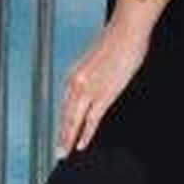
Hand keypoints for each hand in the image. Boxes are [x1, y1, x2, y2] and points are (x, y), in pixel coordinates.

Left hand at [57, 19, 151, 155]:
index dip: (62, 121)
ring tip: (65, 153)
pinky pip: (91, 119)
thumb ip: (93, 75)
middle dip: (61, 135)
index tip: (61, 132)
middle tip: (58, 152)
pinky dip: (85, 134)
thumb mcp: (98, 60)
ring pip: (74, 120)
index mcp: (74, 73)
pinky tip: (82, 144)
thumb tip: (95, 83)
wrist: (126, 30)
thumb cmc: (117, 41)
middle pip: (66, 115)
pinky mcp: (103, 94)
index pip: (65, 104)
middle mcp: (76, 82)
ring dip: (69, 139)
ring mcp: (89, 89)